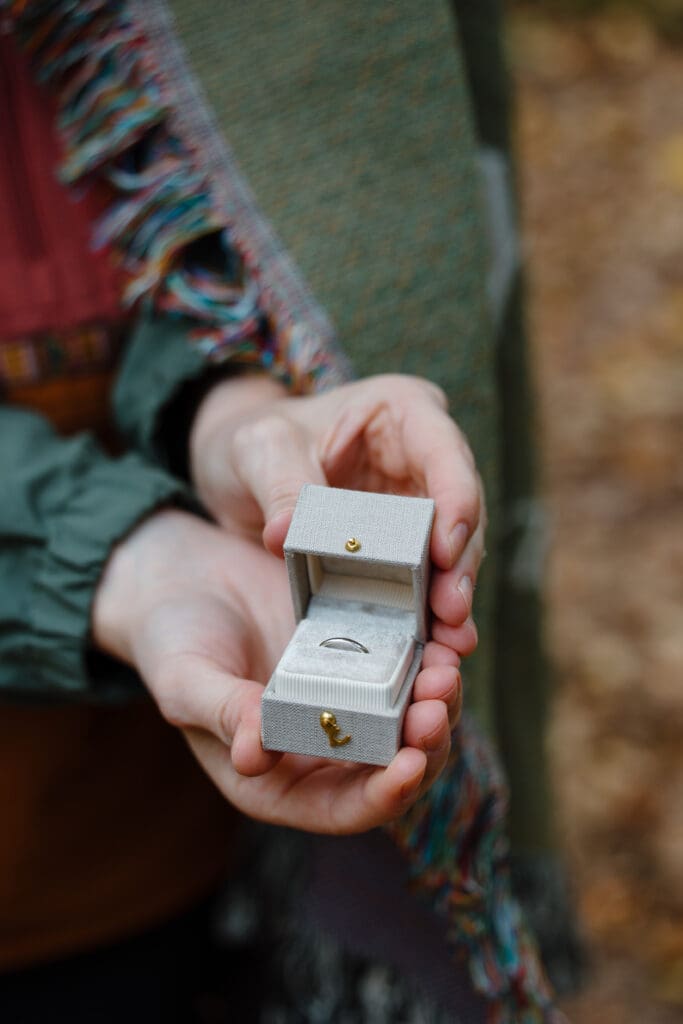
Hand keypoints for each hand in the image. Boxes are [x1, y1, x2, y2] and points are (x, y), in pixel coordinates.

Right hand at [92, 509, 462, 832]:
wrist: (182, 580)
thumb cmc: (172, 642)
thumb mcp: (185, 679)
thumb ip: (221, 714)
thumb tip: (255, 754)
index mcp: (279, 778)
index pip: (344, 807)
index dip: (384, 794)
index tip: (412, 764)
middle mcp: (323, 748)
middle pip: (395, 767)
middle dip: (427, 741)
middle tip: (436, 698)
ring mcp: (348, 700)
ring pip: (413, 720)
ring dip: (438, 701)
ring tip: (445, 663)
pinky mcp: (362, 653)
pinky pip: (408, 665)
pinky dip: (428, 654)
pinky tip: (440, 632)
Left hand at [191, 373, 484, 658]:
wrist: (242, 472)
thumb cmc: (257, 440)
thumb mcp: (259, 449)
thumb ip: (280, 485)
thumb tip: (286, 537)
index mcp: (402, 411)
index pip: (443, 451)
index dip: (455, 499)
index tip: (445, 548)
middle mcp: (424, 456)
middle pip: (460, 508)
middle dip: (458, 561)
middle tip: (451, 608)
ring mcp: (419, 504)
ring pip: (452, 550)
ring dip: (450, 593)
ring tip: (449, 636)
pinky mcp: (406, 547)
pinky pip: (425, 579)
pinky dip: (428, 610)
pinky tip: (433, 643)